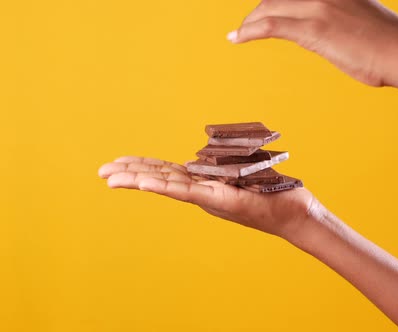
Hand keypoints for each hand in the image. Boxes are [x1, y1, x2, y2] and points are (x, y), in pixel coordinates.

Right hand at [98, 156, 315, 238]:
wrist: (296, 213)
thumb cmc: (273, 192)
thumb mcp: (243, 171)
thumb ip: (221, 164)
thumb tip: (202, 154)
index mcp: (204, 184)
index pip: (167, 174)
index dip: (143, 167)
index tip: (119, 162)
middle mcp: (202, 192)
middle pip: (160, 179)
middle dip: (130, 174)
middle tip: (101, 171)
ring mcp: (209, 197)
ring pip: (167, 186)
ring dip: (137, 180)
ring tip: (110, 177)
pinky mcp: (221, 199)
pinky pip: (188, 191)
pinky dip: (163, 186)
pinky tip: (142, 182)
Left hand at [228, 0, 397, 86]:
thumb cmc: (389, 43)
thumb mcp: (363, 17)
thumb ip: (342, 17)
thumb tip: (331, 28)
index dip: (273, 2)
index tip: (265, 8)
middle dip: (258, 10)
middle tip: (248, 25)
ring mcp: (318, 6)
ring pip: (269, 7)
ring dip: (249, 22)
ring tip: (239, 33)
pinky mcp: (314, 28)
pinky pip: (270, 26)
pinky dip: (248, 31)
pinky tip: (237, 38)